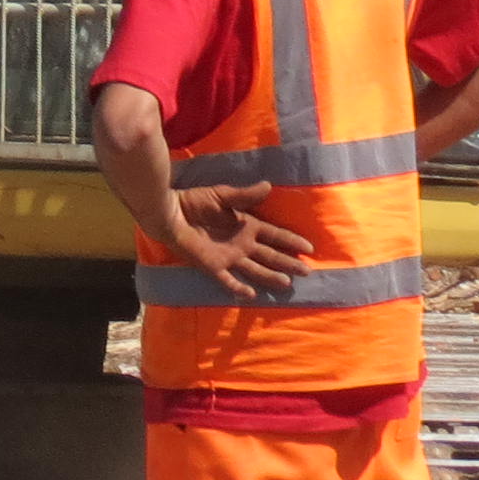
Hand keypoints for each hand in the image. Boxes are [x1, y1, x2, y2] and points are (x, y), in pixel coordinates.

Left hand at [164, 188, 314, 295]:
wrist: (169, 212)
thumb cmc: (195, 201)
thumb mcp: (222, 195)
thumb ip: (245, 194)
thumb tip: (268, 185)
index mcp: (246, 226)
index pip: (274, 235)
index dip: (290, 241)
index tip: (309, 248)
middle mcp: (241, 244)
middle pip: (270, 256)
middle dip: (288, 263)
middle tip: (307, 271)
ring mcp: (228, 257)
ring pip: (255, 269)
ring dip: (270, 276)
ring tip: (286, 283)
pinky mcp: (213, 266)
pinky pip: (228, 280)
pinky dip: (239, 287)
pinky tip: (251, 293)